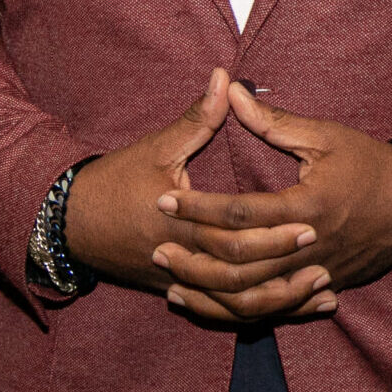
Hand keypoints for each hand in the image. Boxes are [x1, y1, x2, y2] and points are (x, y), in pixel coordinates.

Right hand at [64, 71, 323, 311]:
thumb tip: (226, 77)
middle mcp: (182, 260)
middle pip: (240, 275)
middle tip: (322, 251)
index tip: (310, 221)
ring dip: (281, 301)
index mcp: (178, 223)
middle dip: (282, 265)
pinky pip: (225, 315)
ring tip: (324, 292)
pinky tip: (294, 309)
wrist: (68, 224)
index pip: (232, 234)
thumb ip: (197, 118)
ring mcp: (180, 283)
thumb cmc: (114, 182)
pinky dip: (261, 315)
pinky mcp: (180, 294)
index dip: (272, 232)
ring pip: (236, 307)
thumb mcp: (156, 147)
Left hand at [152, 84, 391, 321]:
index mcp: (307, 206)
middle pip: (240, 264)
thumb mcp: (325, 136)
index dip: (198, 207)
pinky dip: (239, 310)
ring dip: (210, 292)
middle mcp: (309, 247)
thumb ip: (273, 122)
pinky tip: (210, 303)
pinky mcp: (321, 287)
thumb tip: (232, 92)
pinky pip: (274, 310)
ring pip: (253, 297)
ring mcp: (316, 273)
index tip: (164, 199)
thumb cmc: (371, 164)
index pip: (240, 212)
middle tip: (157, 247)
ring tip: (172, 282)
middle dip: (194, 257)